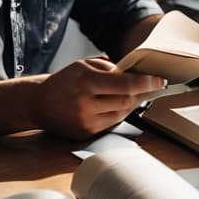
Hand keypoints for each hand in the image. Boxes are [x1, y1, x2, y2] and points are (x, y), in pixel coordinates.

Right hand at [33, 57, 164, 139]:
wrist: (39, 102)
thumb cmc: (65, 80)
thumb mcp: (84, 65)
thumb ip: (109, 68)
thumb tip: (135, 74)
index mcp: (87, 82)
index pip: (124, 84)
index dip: (145, 83)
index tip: (160, 81)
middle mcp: (86, 104)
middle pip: (126, 101)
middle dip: (140, 93)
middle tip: (149, 86)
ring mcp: (85, 121)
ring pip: (121, 114)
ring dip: (130, 104)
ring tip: (131, 94)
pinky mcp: (85, 133)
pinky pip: (111, 124)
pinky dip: (117, 114)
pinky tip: (115, 105)